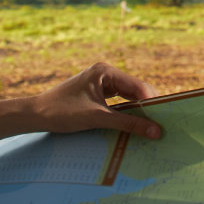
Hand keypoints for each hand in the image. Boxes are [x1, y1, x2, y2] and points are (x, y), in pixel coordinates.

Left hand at [33, 62, 162, 139]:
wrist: (35, 115)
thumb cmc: (62, 112)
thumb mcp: (98, 119)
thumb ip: (128, 124)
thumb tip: (156, 132)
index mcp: (106, 71)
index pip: (139, 86)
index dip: (154, 103)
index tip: (168, 119)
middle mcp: (106, 74)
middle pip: (136, 91)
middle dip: (148, 108)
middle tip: (164, 126)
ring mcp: (101, 84)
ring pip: (129, 98)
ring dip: (139, 112)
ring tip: (154, 127)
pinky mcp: (97, 95)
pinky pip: (119, 103)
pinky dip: (127, 114)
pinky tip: (136, 125)